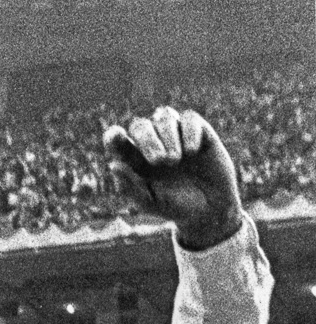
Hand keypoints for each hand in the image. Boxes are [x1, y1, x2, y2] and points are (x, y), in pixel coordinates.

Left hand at [103, 106, 242, 250]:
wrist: (210, 207)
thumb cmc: (174, 206)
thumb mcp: (149, 202)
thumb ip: (129, 187)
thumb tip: (113, 165)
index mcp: (133, 159)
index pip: (116, 141)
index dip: (113, 136)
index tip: (115, 135)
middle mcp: (152, 142)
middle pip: (139, 125)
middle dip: (146, 139)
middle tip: (158, 161)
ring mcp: (175, 134)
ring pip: (164, 115)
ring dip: (167, 136)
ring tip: (174, 160)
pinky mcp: (199, 130)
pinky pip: (190, 117)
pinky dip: (188, 132)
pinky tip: (192, 151)